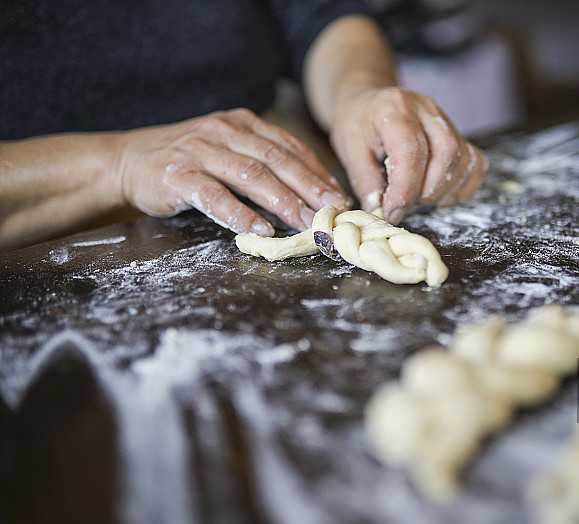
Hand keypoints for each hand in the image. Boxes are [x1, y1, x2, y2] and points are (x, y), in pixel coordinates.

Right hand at [115, 108, 349, 235]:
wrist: (126, 161)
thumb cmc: (187, 161)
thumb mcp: (227, 150)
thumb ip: (261, 163)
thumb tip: (309, 193)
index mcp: (242, 123)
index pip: (288, 147)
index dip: (317, 171)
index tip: (338, 195)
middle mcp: (224, 131)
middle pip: (276, 160)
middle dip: (309, 186)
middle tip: (331, 210)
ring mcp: (200, 151)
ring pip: (251, 175)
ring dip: (282, 201)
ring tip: (304, 222)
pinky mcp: (178, 175)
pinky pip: (215, 196)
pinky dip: (239, 214)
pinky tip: (260, 229)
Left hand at [329, 87, 485, 223]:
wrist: (368, 103)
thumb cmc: (357, 125)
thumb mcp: (349, 151)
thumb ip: (365, 182)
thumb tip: (380, 211)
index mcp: (396, 108)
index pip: (412, 151)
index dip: (405, 189)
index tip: (392, 212)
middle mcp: (427, 109)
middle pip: (446, 154)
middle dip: (425, 192)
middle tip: (403, 205)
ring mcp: (446, 120)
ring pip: (463, 160)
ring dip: (442, 191)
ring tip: (417, 197)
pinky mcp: (458, 134)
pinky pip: (474, 163)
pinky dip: (460, 186)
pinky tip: (437, 192)